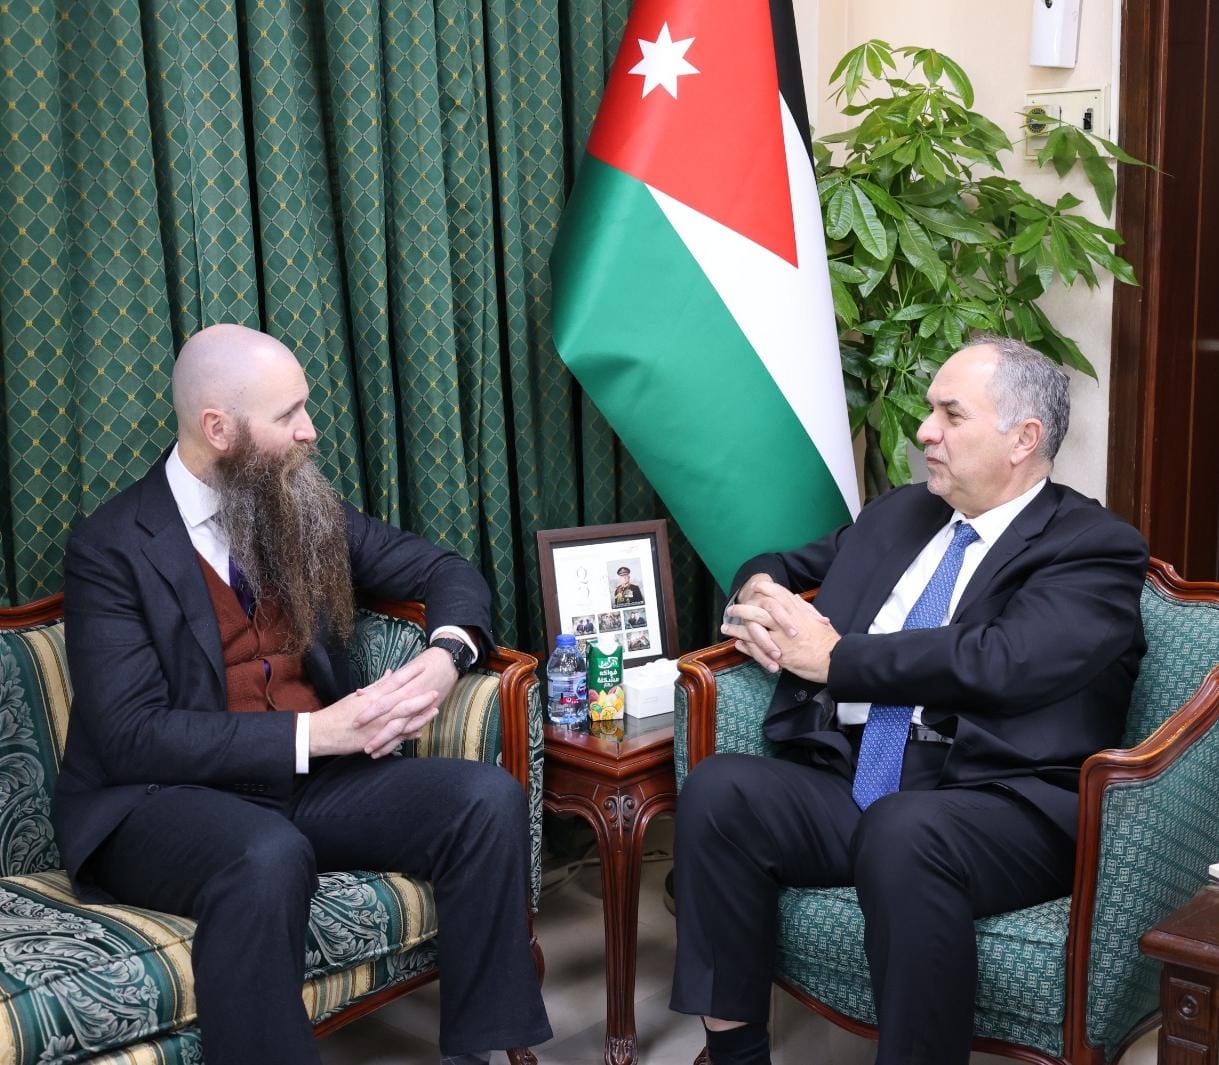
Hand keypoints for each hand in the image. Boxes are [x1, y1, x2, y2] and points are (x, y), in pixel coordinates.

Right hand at [311, 648, 457, 758]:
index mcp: (371, 697)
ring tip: (435, 710)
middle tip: (436, 690)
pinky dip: (407, 736)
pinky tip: (419, 732)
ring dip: (419, 716)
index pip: (393, 683)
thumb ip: (377, 686)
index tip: (422, 667)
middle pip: (402, 702)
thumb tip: (391, 673)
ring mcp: (376, 727)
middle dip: (420, 697)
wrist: (321, 733)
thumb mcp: (357, 696)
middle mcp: (376, 711)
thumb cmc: (338, 713)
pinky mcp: (374, 741)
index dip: (409, 675)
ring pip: (402, 721)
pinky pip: (394, 739)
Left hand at [724, 580, 839, 682]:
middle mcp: (787, 622)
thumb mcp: (816, 618)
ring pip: (754, 629)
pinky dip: (745, 645)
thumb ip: (803, 607)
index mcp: (797, 612)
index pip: (778, 594)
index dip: (765, 589)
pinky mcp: (779, 654)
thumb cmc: (827, 640)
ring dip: (737, 628)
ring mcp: (781, 638)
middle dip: (743, 608)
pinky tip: (737, 643)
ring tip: (725, 627)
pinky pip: (757, 648)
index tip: (754, 586)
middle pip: (760, 610)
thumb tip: (794, 596)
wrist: (834, 660)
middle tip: (731, 608)